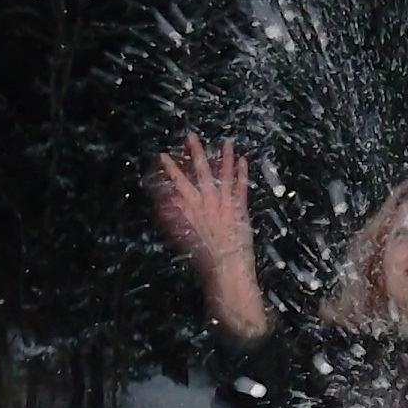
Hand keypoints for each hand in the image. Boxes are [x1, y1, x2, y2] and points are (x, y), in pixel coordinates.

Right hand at [153, 135, 267, 335]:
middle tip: (191, 136)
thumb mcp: (187, 238)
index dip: (171, 170)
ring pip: (224, 175)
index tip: (164, 156)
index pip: (179, 184)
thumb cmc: (205, 259)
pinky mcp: (241, 210)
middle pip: (201, 173)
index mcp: (192, 210)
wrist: (226, 270)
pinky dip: (242, 174)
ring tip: (227, 141)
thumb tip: (168, 201)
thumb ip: (179, 218)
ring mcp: (226, 205)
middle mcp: (208, 204)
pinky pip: (242, 188)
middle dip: (195, 153)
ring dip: (225, 157)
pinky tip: (244, 160)